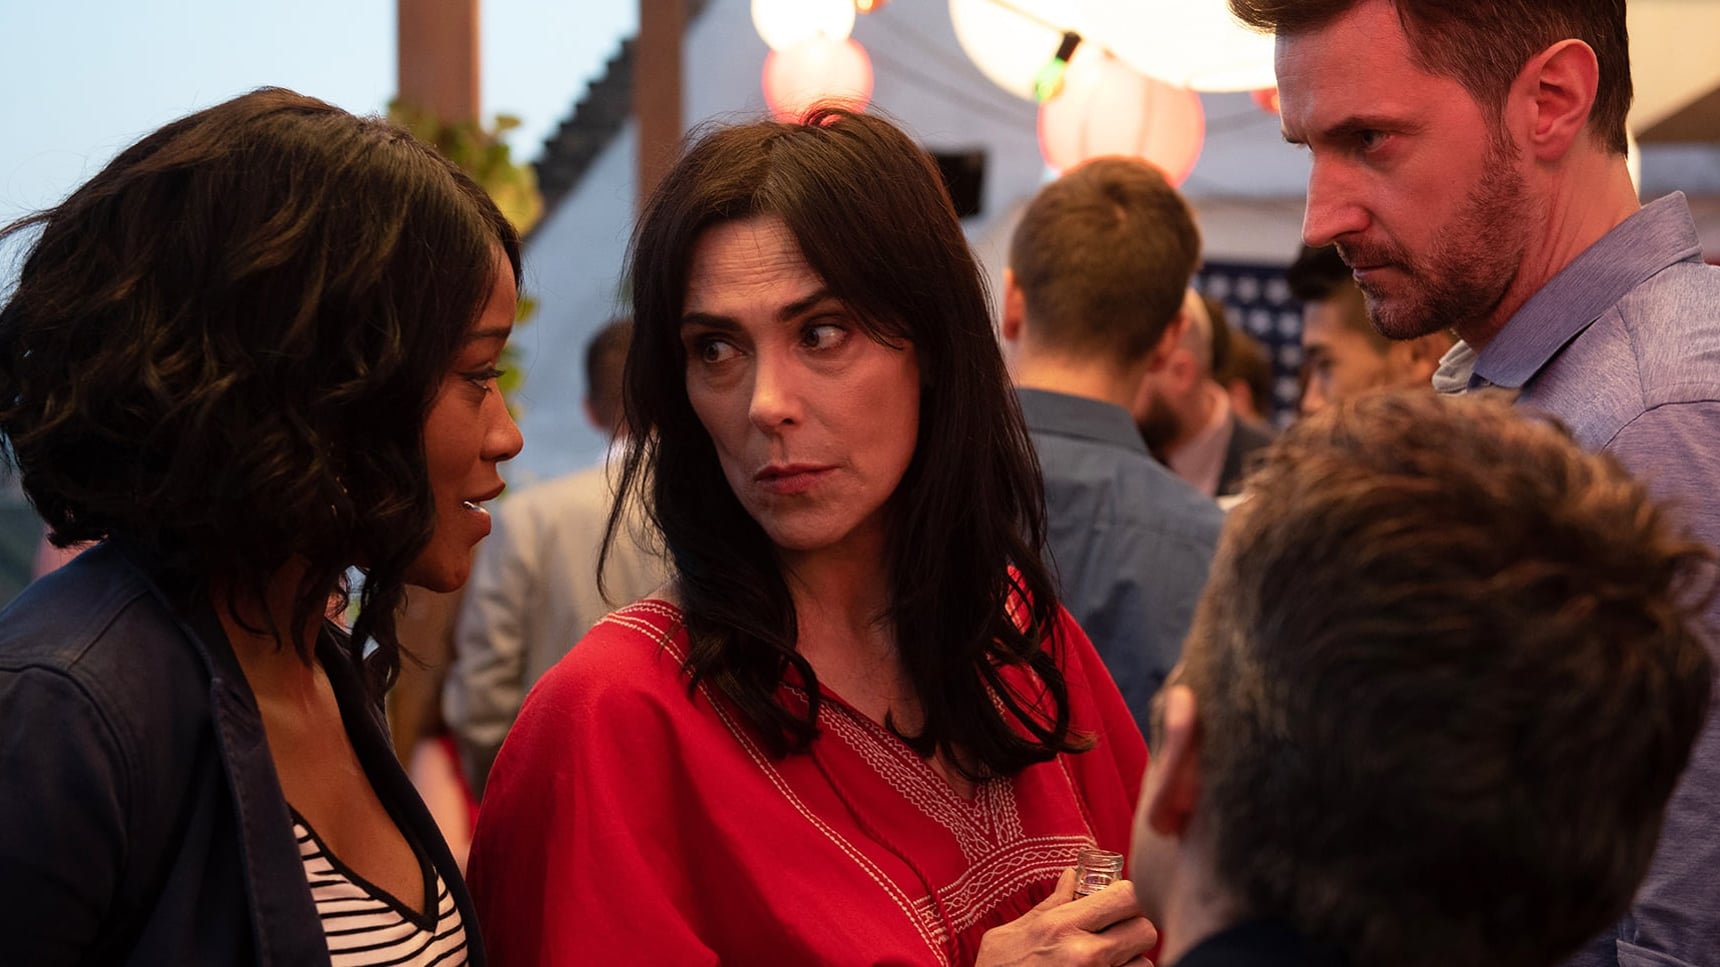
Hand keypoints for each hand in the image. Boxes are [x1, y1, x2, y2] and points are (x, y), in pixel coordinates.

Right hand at [973, 868, 1157, 965]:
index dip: (1127, 897)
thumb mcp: (1012, 933)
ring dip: (1131, 963)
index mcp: (1062, 926)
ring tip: (1108, 962)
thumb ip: (1050, 904)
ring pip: (1144, 965)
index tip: (1117, 903)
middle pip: (1145, 930)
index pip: (1126, 897)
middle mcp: (1085, 954)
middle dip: (1134, 930)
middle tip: (1117, 934)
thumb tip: (1072, 876)